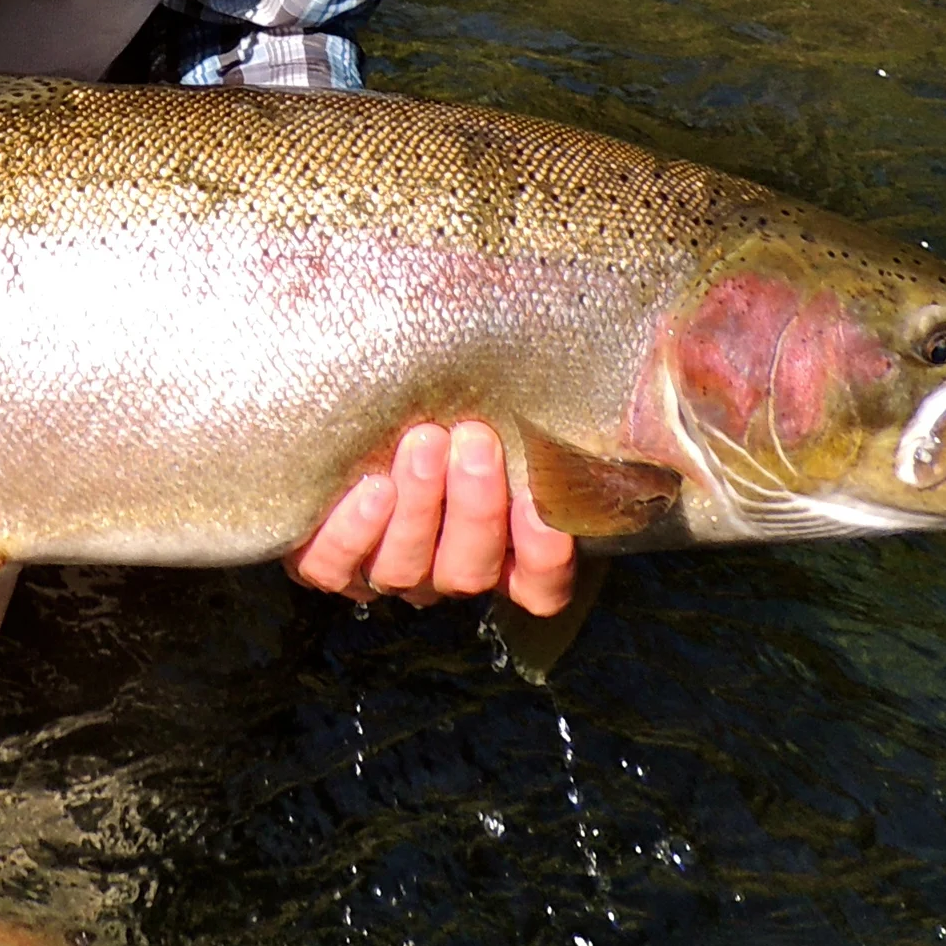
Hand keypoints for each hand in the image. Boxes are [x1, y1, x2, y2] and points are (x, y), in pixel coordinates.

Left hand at [287, 420, 575, 618]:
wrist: (337, 402)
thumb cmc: (433, 395)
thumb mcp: (495, 396)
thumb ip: (540, 399)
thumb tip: (620, 358)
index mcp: (497, 548)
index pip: (538, 586)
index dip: (545, 559)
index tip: (548, 509)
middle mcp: (443, 569)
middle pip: (469, 572)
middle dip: (476, 508)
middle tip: (474, 439)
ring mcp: (384, 571)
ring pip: (406, 570)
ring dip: (420, 508)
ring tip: (423, 441)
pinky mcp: (325, 562)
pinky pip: (335, 568)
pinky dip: (353, 532)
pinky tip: (370, 486)